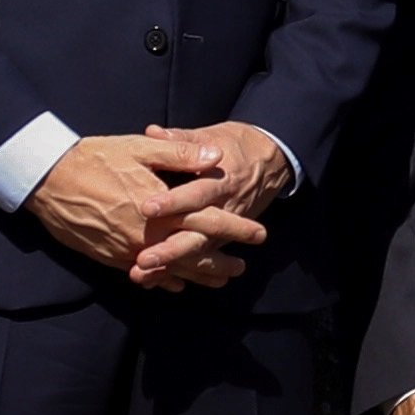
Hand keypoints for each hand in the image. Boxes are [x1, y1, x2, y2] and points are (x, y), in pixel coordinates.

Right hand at [26, 131, 246, 284]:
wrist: (47, 179)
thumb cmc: (96, 158)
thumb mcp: (140, 148)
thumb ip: (179, 154)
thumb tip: (215, 156)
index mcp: (160, 207)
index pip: (208, 222)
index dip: (236, 229)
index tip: (260, 235)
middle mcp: (147, 235)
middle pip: (193, 255)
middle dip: (220, 263)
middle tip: (242, 268)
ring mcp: (127, 250)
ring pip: (171, 270)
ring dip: (197, 275)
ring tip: (218, 279)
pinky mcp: (109, 257)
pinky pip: (143, 274)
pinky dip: (163, 279)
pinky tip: (176, 284)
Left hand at [134, 121, 294, 288]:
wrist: (271, 160)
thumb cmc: (235, 144)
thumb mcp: (210, 135)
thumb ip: (180, 140)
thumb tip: (152, 132)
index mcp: (219, 180)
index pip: (196, 194)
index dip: (173, 202)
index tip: (147, 208)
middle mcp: (224, 208)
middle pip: (198, 234)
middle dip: (171, 250)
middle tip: (143, 260)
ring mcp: (225, 227)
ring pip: (198, 252)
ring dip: (171, 267)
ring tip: (142, 276)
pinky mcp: (222, 238)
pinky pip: (201, 258)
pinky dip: (180, 271)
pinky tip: (156, 282)